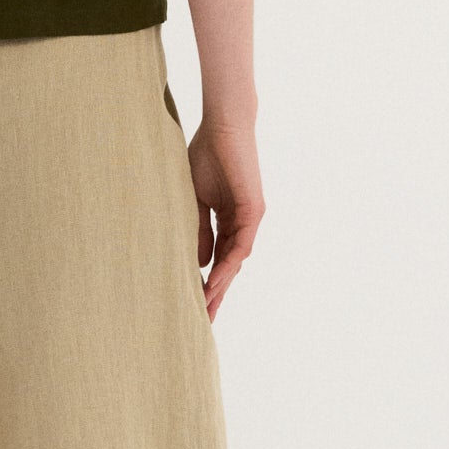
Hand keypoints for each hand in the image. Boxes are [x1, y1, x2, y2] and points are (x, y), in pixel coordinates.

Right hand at [187, 117, 262, 317]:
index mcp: (227, 219)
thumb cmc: (206, 155)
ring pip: (236, 261)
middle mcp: (241, 223)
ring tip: (207, 308)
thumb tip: (198, 262)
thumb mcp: (195, 201)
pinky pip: (241, 246)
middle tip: (204, 320)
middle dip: (217, 293)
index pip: (217, 258)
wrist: (223, 127)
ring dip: (222, 285)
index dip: (207, 281)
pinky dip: (228, 265)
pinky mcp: (254, 211)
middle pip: (229, 266)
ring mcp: (249, 218)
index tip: (194, 303)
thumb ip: (198, 230)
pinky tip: (214, 282)